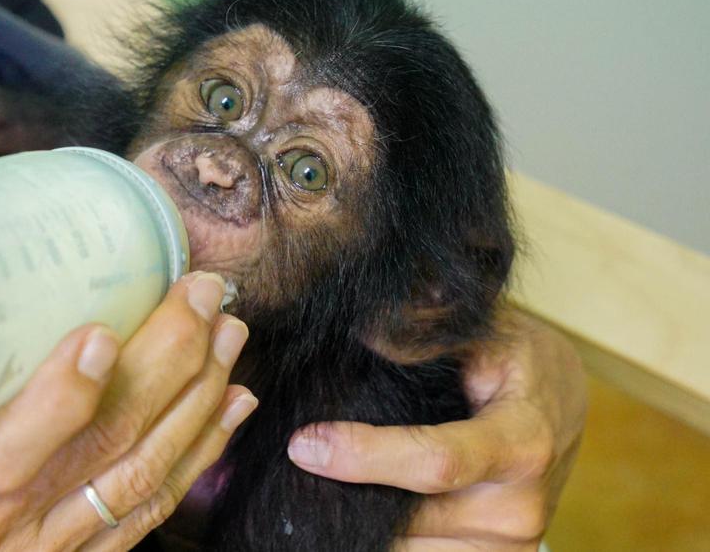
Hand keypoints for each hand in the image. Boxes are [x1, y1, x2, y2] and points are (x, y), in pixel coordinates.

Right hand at [0, 146, 257, 550]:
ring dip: (196, 400)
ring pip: (139, 474)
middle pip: (104, 445)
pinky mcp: (69, 551)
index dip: (64, 397)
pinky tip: (231, 409)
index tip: (101, 333)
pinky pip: (148, 510)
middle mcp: (2, 515)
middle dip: (167, 365)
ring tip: (227, 335)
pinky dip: (198, 455)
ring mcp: (43, 539)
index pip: (11, 450)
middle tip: (201, 294)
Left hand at [287, 310, 585, 550]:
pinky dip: (381, 538)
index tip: (306, 443)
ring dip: (356, 523)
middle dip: (345, 494)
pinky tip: (353, 504)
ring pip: (407, 551)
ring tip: (322, 482)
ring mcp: (507, 546)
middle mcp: (519, 507)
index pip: (436, 462)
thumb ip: (424, 334)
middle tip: (299, 460)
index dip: (366, 456)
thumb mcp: (481, 332)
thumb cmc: (515, 361)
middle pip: (410, 519)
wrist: (561, 408)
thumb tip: (364, 336)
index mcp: (523, 442)